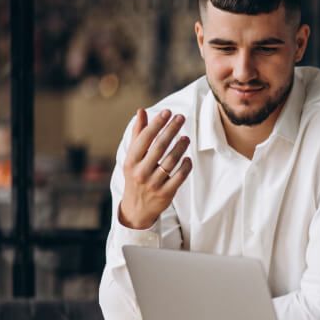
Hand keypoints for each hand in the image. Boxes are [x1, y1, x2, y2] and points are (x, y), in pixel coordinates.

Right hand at [119, 108, 192, 229]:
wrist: (136, 208)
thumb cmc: (136, 175)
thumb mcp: (132, 157)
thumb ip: (138, 134)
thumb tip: (141, 111)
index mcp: (131, 161)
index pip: (145, 138)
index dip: (156, 124)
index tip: (167, 112)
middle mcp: (141, 172)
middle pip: (159, 147)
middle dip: (171, 130)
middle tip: (181, 117)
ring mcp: (153, 184)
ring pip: (170, 161)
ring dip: (180, 147)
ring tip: (186, 137)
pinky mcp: (165, 194)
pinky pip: (179, 177)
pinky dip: (185, 166)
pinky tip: (188, 158)